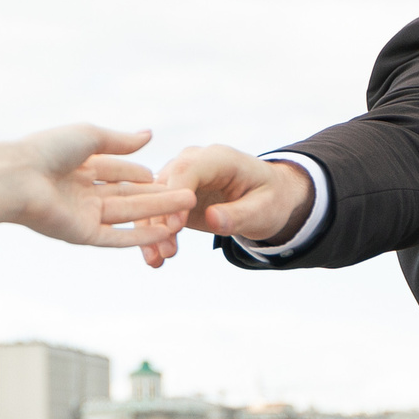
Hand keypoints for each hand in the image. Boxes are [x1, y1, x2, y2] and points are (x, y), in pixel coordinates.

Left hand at [12, 125, 196, 248]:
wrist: (17, 178)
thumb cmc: (46, 151)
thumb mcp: (89, 137)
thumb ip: (121, 141)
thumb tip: (149, 135)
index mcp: (79, 167)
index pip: (118, 171)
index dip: (142, 174)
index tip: (170, 176)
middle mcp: (82, 192)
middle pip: (127, 195)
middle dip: (158, 195)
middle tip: (189, 195)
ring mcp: (83, 214)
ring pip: (128, 215)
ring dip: (157, 213)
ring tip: (186, 207)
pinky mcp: (82, 234)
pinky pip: (116, 237)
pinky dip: (140, 236)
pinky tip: (164, 232)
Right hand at [134, 145, 313, 267]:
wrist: (267, 198)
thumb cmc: (269, 199)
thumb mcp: (263, 209)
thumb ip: (238, 214)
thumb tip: (212, 219)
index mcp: (218, 158)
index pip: (187, 168)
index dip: (175, 195)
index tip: (174, 227)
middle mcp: (193, 162)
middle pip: (162, 184)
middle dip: (157, 218)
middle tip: (163, 252)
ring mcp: (180, 178)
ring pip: (152, 200)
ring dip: (149, 230)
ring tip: (156, 260)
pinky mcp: (174, 197)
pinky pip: (155, 213)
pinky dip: (151, 234)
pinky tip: (154, 259)